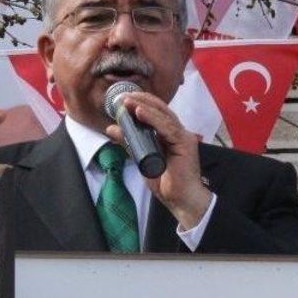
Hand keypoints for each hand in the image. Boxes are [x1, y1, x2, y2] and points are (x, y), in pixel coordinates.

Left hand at [106, 91, 211, 229]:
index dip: (141, 104)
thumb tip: (112, 129)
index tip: (122, 100)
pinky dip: (152, 118)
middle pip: (160, 110)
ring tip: (127, 102)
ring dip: (143, 106)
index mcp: (170, 135)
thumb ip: (129, 143)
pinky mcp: (185, 143)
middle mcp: (178, 132)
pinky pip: (167, 127)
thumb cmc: (166, 183)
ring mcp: (183, 136)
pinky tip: (139, 112)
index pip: (156, 113)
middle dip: (141, 101)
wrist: (181, 200)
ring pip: (163, 115)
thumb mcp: (141, 159)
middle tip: (122, 97)